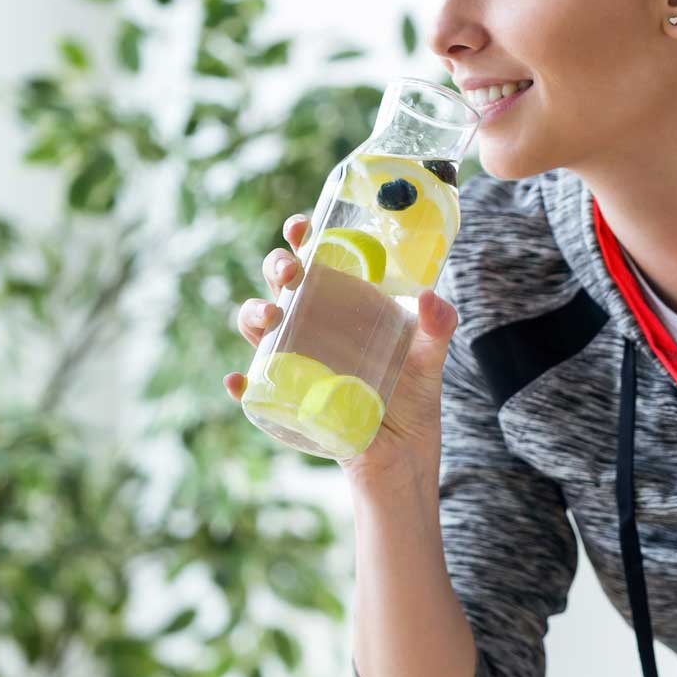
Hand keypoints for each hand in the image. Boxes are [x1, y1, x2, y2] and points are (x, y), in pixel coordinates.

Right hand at [224, 213, 459, 479]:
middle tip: (293, 272)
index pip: (317, 260)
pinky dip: (241, 384)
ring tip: (269, 317)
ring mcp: (297, 360)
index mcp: (344, 304)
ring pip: (259, 329)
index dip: (301, 238)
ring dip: (252, 315)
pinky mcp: (289, 398)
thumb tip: (431, 297)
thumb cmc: (413, 394)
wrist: (403, 451)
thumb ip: (439, 326)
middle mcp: (314, 325)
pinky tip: (238, 381)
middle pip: (282, 286)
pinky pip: (255, 388)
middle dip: (277, 268)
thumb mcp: (431, 357)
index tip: (301, 226)